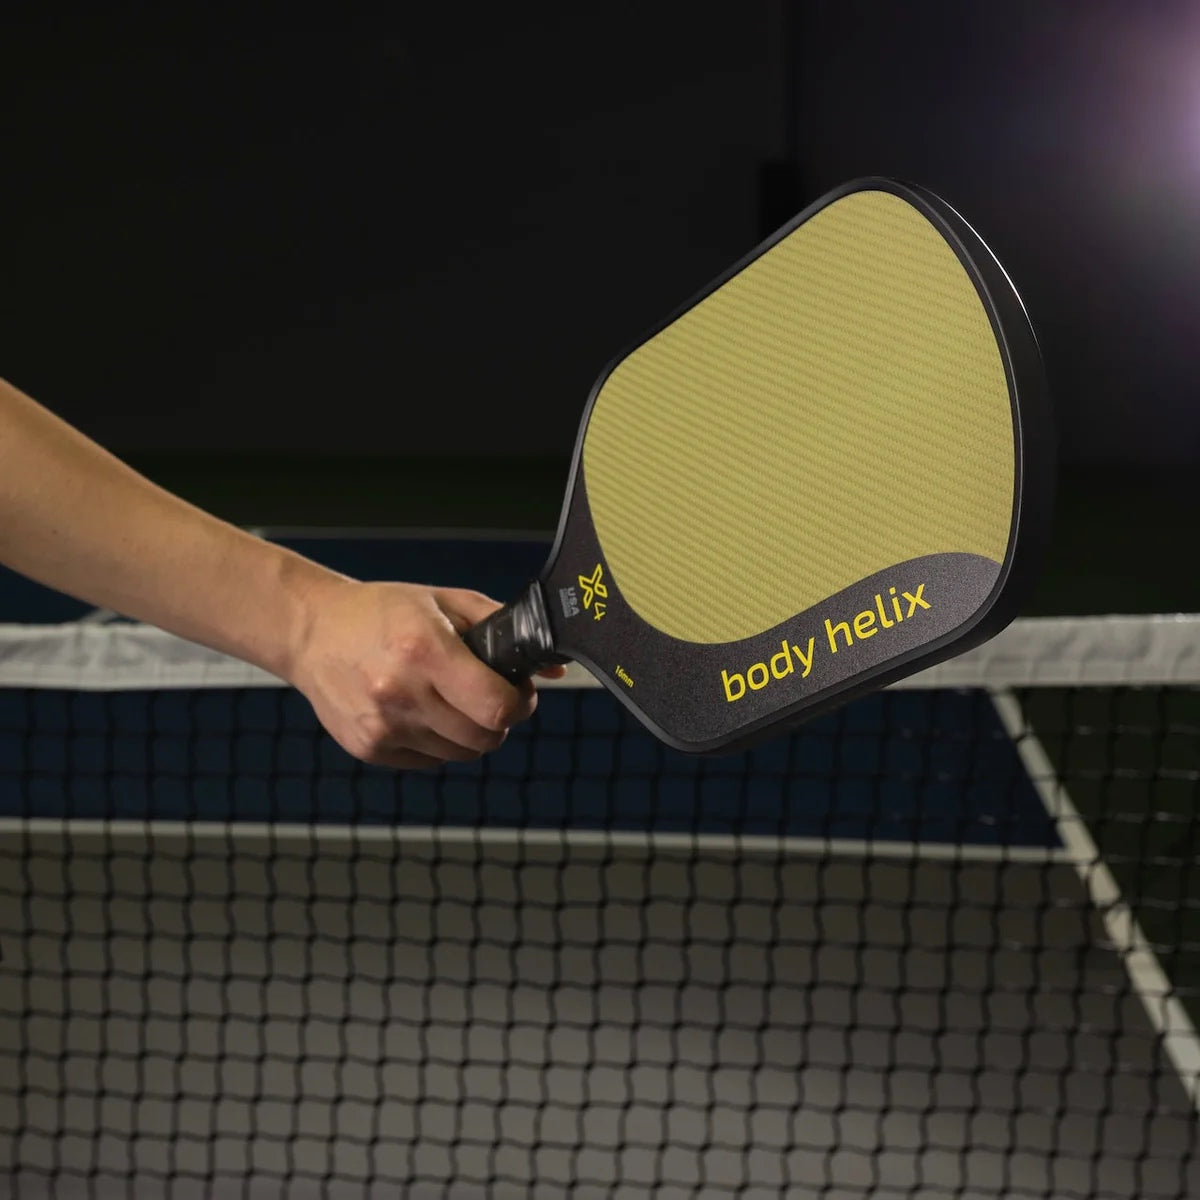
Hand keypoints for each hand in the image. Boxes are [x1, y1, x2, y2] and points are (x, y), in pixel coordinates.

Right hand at [287, 578, 563, 768]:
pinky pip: (431, 761)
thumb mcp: (444, 601)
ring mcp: (382, 726)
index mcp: (424, 650)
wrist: (312, 632)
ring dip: (468, 732)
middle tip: (486, 694)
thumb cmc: (382, 612)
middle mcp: (401, 693)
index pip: (497, 707)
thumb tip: (554, 667)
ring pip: (461, 754)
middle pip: (485, 738)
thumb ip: (501, 628)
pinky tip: (419, 709)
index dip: (520, 704)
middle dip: (498, 719)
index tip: (517, 692)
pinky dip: (437, 742)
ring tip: (447, 698)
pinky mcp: (369, 748)